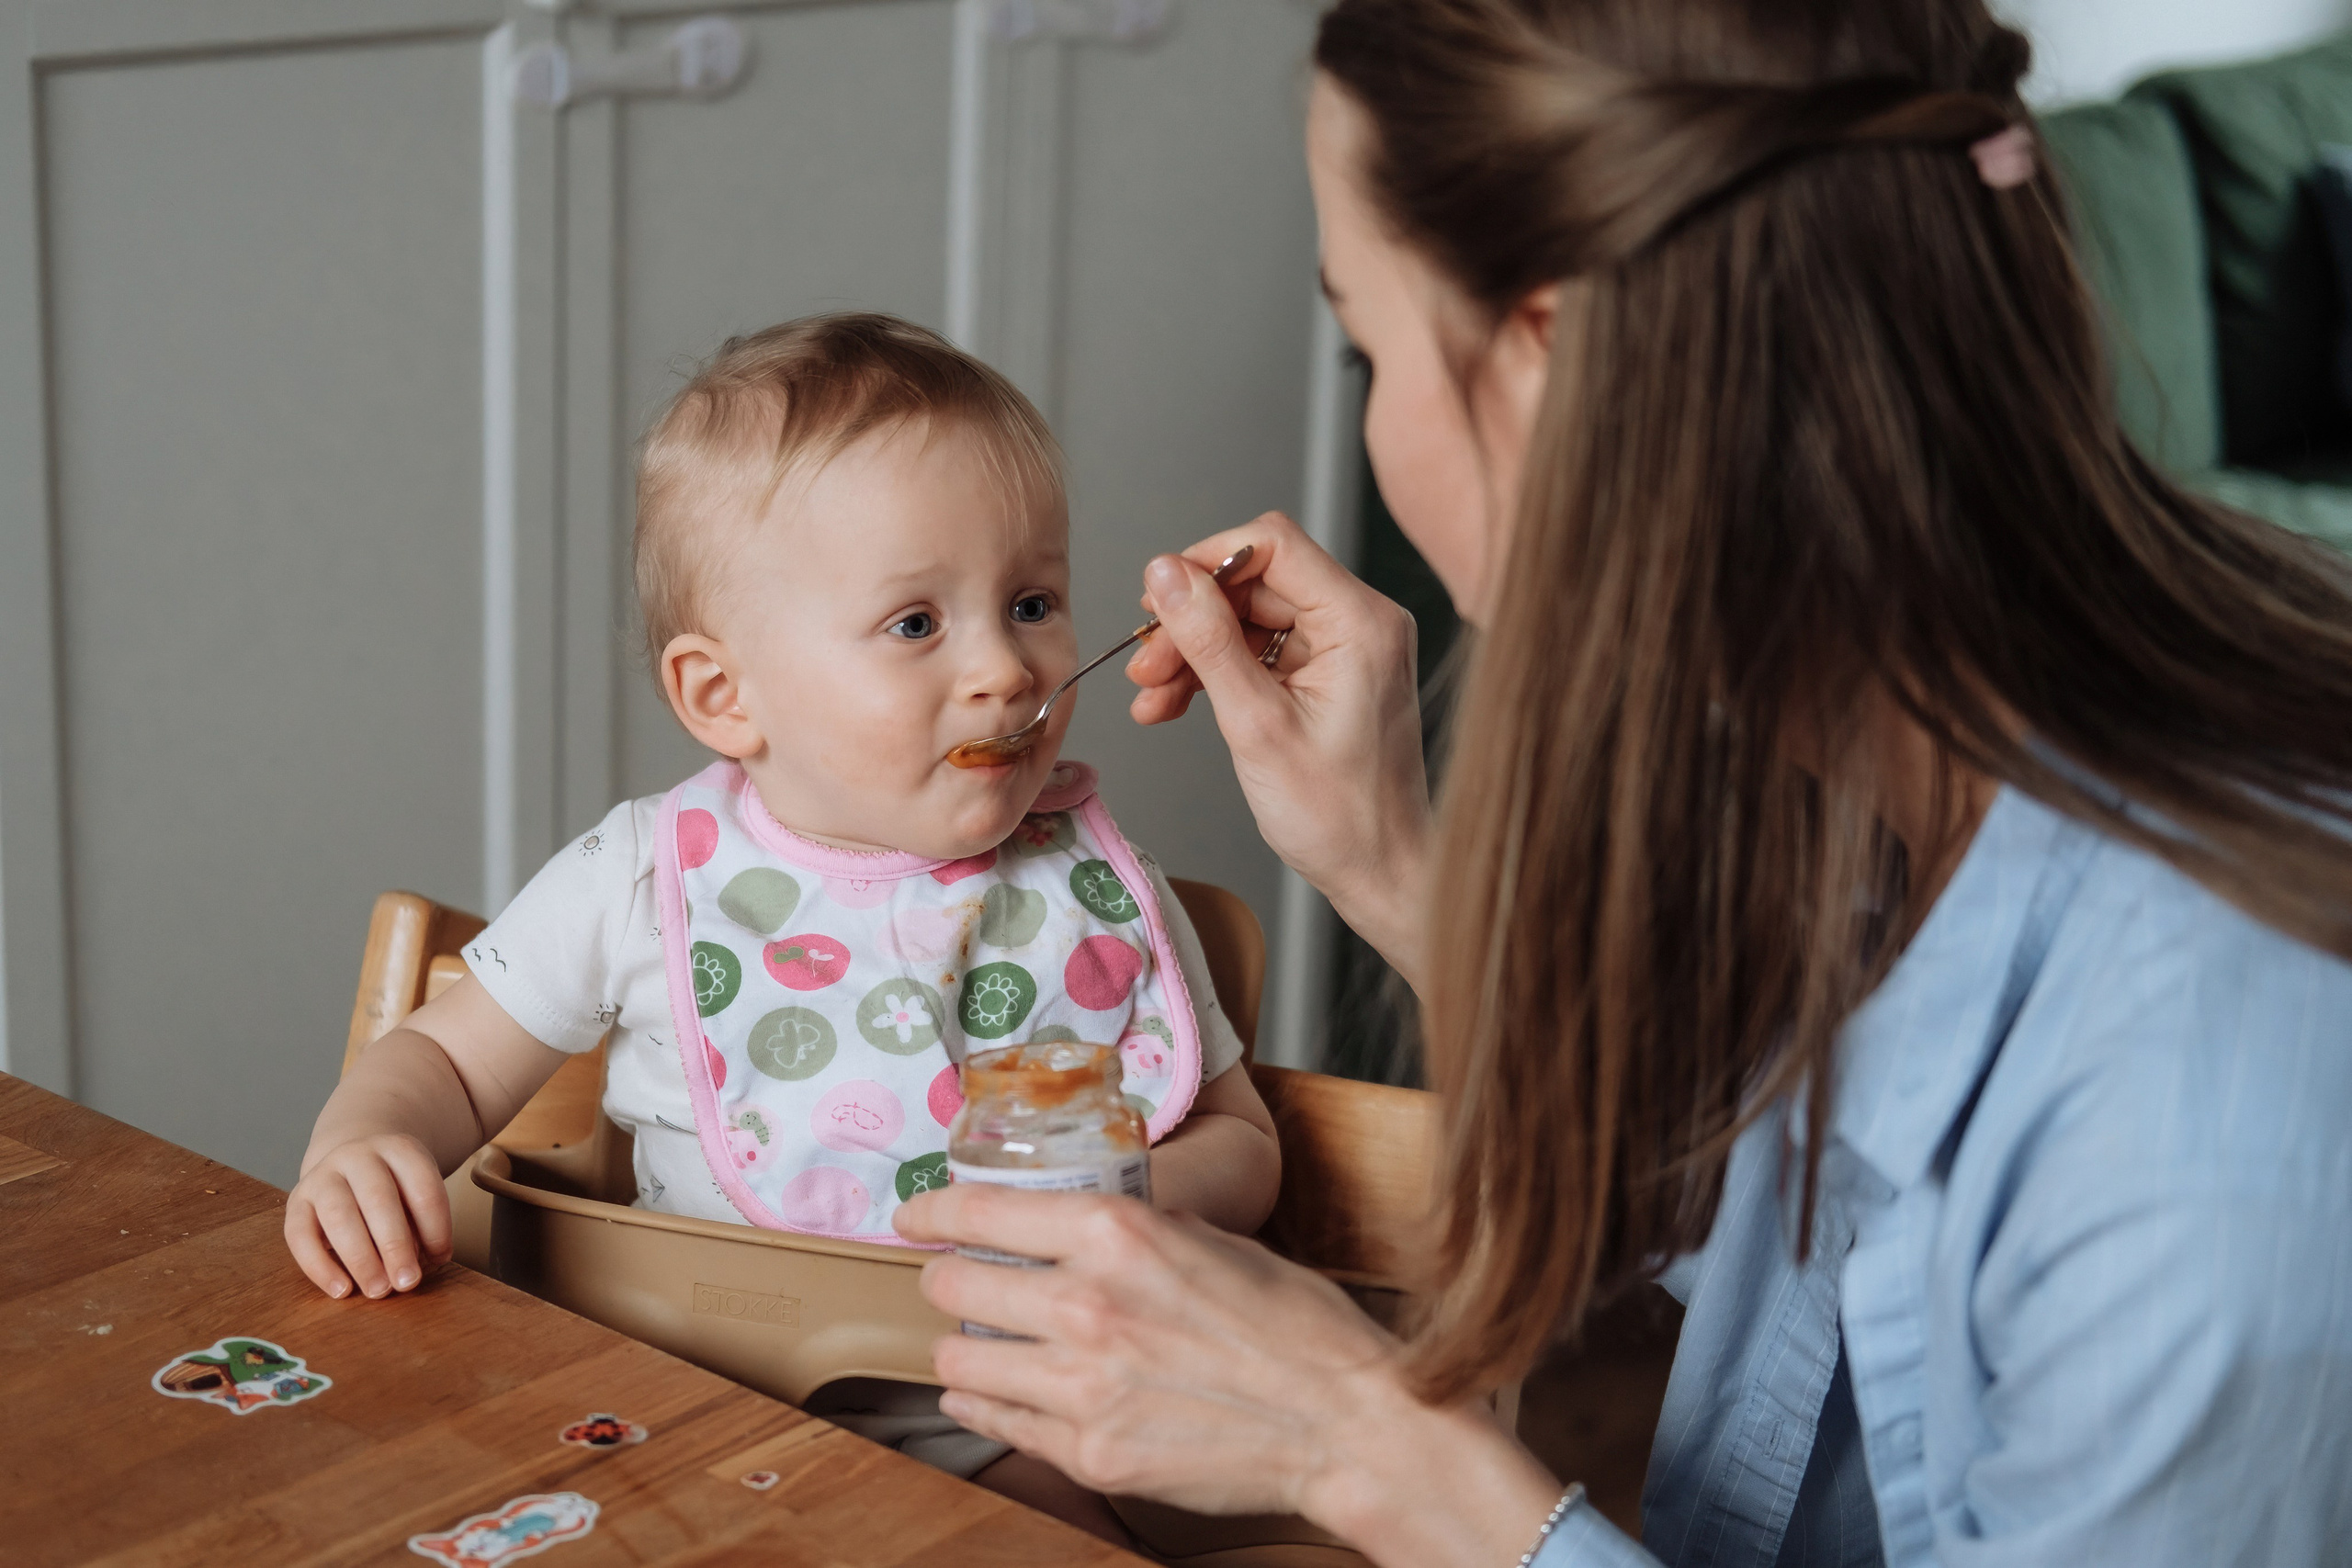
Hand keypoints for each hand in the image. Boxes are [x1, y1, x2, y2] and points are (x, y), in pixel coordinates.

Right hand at [283, 1133, 450, 1298]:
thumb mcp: (415, 1192)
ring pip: (338, 1215)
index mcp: (399, 1149)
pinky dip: (319, 1266)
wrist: (352, 1162)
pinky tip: (341, 1290)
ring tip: (378, 1290)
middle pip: (378, 1199)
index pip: (422, 1186)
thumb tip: (419, 1266)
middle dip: (395, 1245)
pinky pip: (300, 1234)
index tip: (440, 1258)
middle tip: (408, 1283)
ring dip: (361, 1258)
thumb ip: (420, 1224)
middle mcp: (358, 1155)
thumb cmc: (395, 1189)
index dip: (435, 1226)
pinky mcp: (296, 1199)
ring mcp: (323, 1175)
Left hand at [895, 1184, 1563, 1566]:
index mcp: (1117, 1232)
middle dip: (947, 1280)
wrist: (1344, 1420)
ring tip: (988, 1343)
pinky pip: (996, 1422)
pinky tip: (1003, 1393)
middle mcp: (1085, 1304)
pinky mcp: (1090, 1453)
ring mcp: (1081, 1387)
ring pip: (960, 1360)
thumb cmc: (1294, 1324)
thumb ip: (1133, 1231)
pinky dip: (988, 1404)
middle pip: (953, 1286)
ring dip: (965, 1347)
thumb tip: (1072, 1228)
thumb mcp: (1211, 1239)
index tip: (917, 1218)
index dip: (932, 1213)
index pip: (978, 1211)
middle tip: (958, 1282)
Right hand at [1127, 512, 1434, 981]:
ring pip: (1250, 618)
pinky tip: (1175, 704)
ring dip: (1196, 651)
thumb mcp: (1256, 724)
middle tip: (1145, 664)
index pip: (1273, 544)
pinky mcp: (1332, 674)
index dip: (1206, 562)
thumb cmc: (1340, 817)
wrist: (1381, 874)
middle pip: (1255, 583)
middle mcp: (1362, 622)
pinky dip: (1219, 673)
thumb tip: (1165, 575)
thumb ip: (1208, 640)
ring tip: (1152, 695)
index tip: (1158, 599)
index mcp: (1361, 621)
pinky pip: (1263, 651)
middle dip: (1192, 621)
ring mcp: (1348, 648)